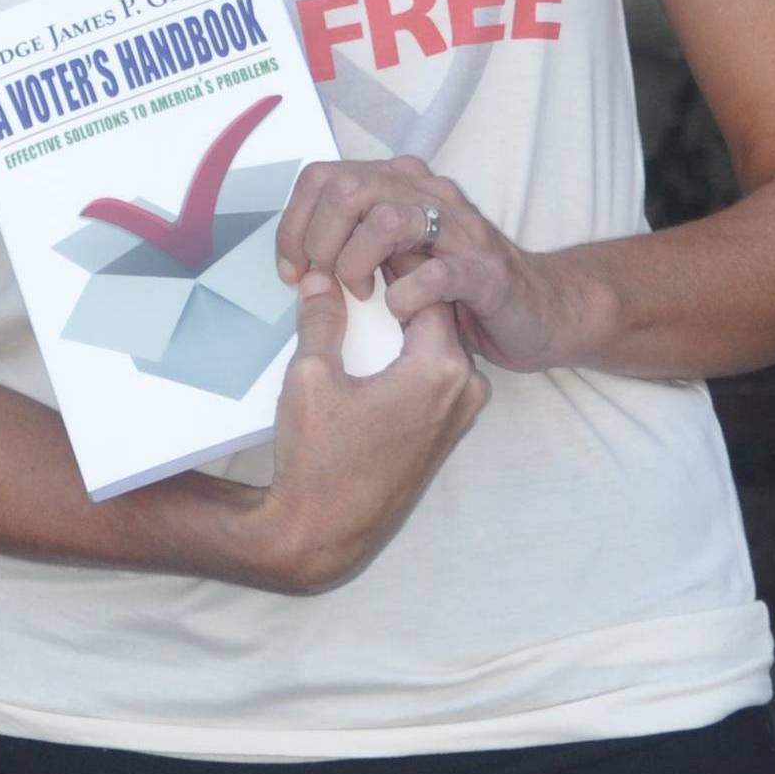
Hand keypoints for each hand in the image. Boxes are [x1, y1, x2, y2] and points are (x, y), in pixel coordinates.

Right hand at [219, 273, 485, 594]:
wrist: (322, 535)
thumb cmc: (318, 460)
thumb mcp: (311, 378)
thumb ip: (322, 320)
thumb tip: (320, 280)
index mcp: (441, 370)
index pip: (427, 288)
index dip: (395, 258)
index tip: (367, 238)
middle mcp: (463, 391)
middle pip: (435, 314)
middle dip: (398, 287)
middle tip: (359, 261)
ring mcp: (457, 416)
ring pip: (434, 344)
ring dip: (403, 321)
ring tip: (360, 299)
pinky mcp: (443, 434)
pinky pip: (432, 374)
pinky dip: (406, 353)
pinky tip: (371, 344)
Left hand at [277, 156, 608, 375]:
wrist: (539, 309)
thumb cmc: (458, 285)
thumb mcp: (397, 254)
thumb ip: (355, 242)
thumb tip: (300, 260)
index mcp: (400, 185)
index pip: (324, 178)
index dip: (294, 224)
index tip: (291, 270)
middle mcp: (428, 194)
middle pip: (348, 189)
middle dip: (319, 242)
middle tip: (322, 282)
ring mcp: (459, 230)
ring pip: (385, 219)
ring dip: (356, 261)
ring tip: (359, 293)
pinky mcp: (483, 271)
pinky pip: (433, 274)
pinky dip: (405, 296)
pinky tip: (398, 312)